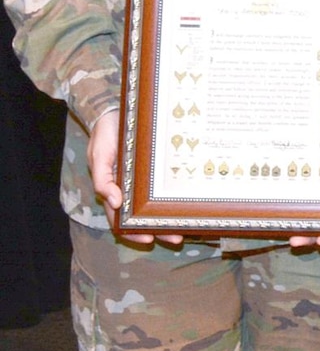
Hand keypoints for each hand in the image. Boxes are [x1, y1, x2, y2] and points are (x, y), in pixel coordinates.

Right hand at [87, 109, 182, 245]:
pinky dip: (176, 197)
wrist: (117, 112)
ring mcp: (145, 181)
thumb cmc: (105, 136)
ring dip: (171, 218)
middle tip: (177, 238)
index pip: (121, 219)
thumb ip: (103, 180)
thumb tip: (114, 203)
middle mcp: (130, 189)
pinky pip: (167, 187)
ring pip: (158, 206)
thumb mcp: (99, 156)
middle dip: (160, 230)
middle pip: (145, 217)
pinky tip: (190, 203)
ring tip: (188, 226)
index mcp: (114, 190)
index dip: (133, 231)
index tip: (148, 238)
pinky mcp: (158, 170)